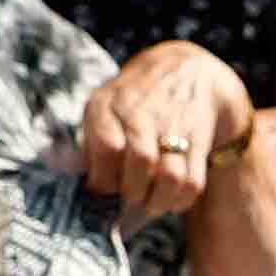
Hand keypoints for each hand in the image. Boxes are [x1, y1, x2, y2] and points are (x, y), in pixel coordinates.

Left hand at [74, 43, 258, 222]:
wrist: (180, 71)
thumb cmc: (130, 103)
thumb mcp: (101, 107)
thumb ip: (87, 144)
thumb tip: (78, 184)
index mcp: (109, 105)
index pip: (108, 146)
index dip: (103, 177)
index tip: (103, 188)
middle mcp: (142, 113)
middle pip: (141, 161)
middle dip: (133, 192)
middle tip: (129, 198)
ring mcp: (173, 126)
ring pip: (171, 176)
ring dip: (158, 201)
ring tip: (150, 203)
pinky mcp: (197, 141)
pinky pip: (193, 182)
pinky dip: (181, 200)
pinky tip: (170, 198)